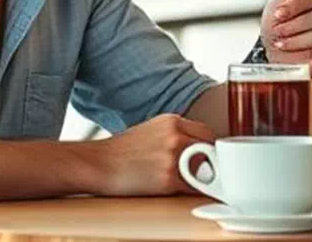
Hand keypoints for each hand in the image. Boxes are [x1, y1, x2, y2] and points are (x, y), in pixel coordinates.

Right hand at [88, 114, 217, 196]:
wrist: (100, 164)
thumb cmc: (124, 150)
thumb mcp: (153, 129)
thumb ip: (177, 133)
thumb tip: (199, 146)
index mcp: (172, 121)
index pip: (207, 132)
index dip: (210, 146)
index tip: (209, 155)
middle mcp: (175, 137)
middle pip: (211, 149)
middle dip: (210, 160)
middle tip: (206, 169)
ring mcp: (173, 158)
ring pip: (206, 169)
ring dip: (204, 176)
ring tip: (193, 179)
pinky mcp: (168, 179)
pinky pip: (193, 187)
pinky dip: (193, 190)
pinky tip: (181, 187)